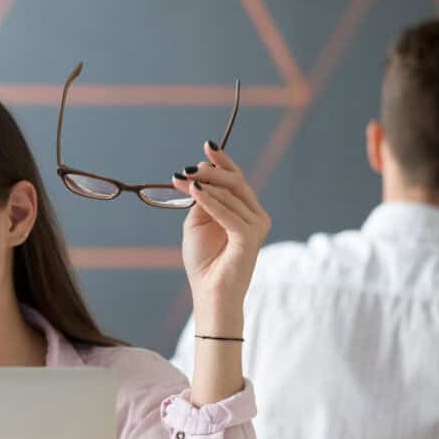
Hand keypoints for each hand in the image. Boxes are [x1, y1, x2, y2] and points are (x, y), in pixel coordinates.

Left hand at [173, 142, 270, 332]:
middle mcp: (255, 215)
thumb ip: (201, 202)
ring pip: (231, 195)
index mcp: (245, 210)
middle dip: (210, 171)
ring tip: (182, 179)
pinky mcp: (249, 237)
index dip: (223, 161)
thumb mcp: (197, 224)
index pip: (237, 179)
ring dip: (204, 184)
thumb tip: (198, 179)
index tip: (207, 146)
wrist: (210, 292)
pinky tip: (195, 192)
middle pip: (235, 182)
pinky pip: (229, 213)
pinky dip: (211, 201)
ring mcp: (256, 225)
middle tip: (186, 168)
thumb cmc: (204, 262)